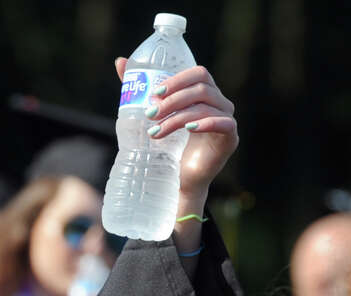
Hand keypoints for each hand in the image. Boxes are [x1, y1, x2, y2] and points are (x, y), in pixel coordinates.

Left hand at [115, 58, 238, 205]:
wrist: (177, 179)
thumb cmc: (167, 145)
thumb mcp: (152, 114)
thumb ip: (140, 88)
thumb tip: (119, 61)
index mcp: (203, 93)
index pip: (198, 73)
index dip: (177, 80)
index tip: (154, 93)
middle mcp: (219, 102)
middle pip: (201, 88)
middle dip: (173, 99)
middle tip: (150, 114)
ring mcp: (227, 119)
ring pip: (205, 107)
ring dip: (177, 117)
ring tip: (155, 132)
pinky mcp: (230, 138)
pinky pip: (224, 123)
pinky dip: (204, 123)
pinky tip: (188, 128)